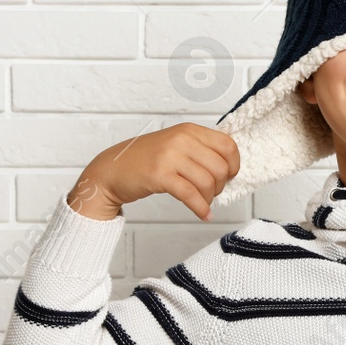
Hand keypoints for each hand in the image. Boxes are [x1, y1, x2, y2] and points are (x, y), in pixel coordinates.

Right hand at [68, 122, 239, 221]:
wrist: (112, 170)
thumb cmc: (145, 160)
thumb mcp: (176, 144)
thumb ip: (200, 150)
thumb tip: (229, 166)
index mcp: (188, 130)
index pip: (228, 145)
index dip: (233, 165)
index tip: (228, 176)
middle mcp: (181, 139)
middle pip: (220, 167)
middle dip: (221, 186)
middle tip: (211, 192)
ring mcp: (170, 156)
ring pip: (207, 182)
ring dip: (209, 198)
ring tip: (202, 202)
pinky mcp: (160, 175)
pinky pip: (191, 195)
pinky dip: (201, 208)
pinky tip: (203, 215)